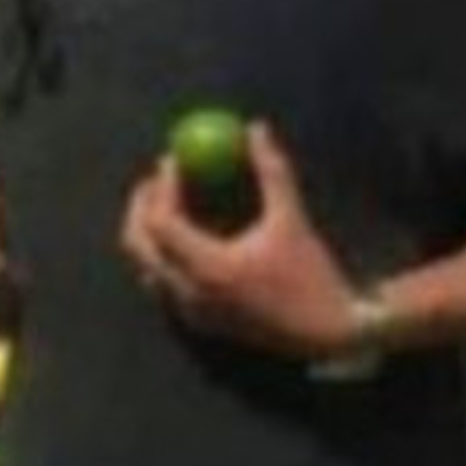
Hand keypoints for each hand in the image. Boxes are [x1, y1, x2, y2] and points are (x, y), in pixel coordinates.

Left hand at [120, 124, 358, 361]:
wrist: (327, 336)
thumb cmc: (311, 276)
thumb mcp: (292, 220)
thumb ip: (271, 171)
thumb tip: (255, 129)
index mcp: (209, 269)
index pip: (162, 222)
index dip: (162, 187)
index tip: (171, 160)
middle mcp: (190, 295)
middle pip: (138, 245)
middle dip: (141, 207)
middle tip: (156, 177)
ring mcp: (191, 313)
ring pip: (147, 267)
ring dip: (150, 232)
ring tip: (170, 200)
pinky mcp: (199, 321)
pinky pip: (163, 283)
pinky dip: (164, 254)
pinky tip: (188, 233)